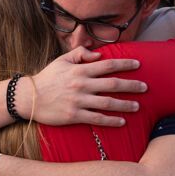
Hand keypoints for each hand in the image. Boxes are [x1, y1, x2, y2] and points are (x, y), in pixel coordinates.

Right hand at [17, 48, 145, 126]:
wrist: (29, 97)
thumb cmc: (46, 78)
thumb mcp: (61, 60)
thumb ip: (80, 54)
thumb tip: (99, 55)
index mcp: (80, 70)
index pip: (108, 65)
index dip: (125, 63)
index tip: (138, 64)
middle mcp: (82, 84)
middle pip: (113, 84)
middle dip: (132, 85)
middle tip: (145, 87)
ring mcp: (79, 101)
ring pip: (108, 102)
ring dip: (125, 104)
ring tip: (137, 106)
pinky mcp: (74, 116)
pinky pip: (97, 119)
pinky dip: (111, 120)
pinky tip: (122, 122)